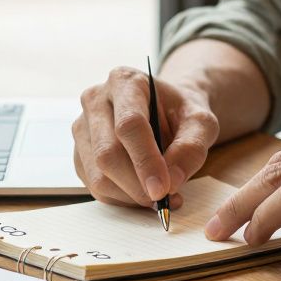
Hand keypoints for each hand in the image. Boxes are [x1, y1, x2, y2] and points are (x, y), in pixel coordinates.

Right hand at [72, 66, 220, 208]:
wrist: (165, 112)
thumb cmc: (181, 113)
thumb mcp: (201, 122)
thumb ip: (192, 147)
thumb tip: (172, 181)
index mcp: (124, 81)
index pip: (129, 125)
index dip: (145, 161)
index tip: (163, 189)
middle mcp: (95, 100)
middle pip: (107, 153)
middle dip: (137, 185)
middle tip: (164, 199)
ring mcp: (82, 128)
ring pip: (97, 176)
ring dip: (130, 196)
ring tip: (160, 196)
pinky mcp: (79, 153)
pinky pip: (94, 187)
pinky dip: (121, 199)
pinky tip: (142, 192)